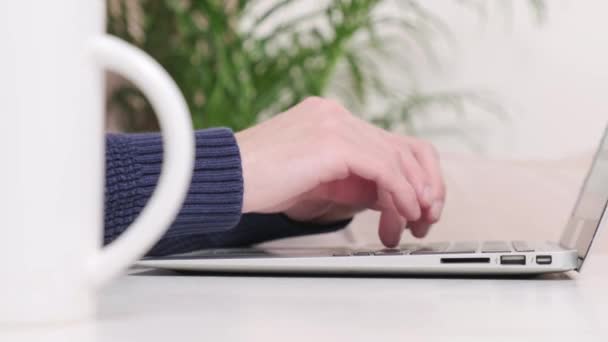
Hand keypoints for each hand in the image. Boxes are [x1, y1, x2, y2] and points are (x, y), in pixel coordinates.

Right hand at [235, 97, 445, 246]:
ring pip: (398, 158)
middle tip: (425, 218)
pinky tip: (402, 213)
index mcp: (332, 120)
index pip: (390, 143)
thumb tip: (389, 198)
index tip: (417, 208)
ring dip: (414, 195)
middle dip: (424, 187)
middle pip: (404, 146)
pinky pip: (384, 167)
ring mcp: (335, 124)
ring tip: (414, 223)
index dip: (414, 177)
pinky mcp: (332, 141)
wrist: (226, 180)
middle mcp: (337, 115)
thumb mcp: (319, 182)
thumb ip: (354, 182)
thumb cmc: (261, 183)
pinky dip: (400, 193)